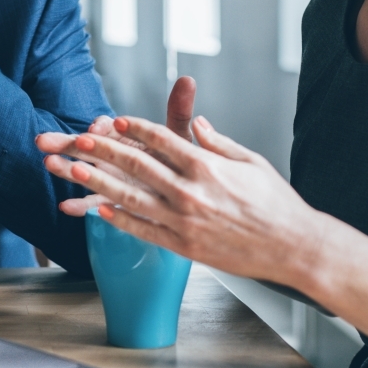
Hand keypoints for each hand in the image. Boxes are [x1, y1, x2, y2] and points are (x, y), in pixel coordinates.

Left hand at [38, 114, 325, 287]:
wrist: (293, 247)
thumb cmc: (275, 203)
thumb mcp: (250, 161)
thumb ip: (218, 142)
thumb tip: (197, 123)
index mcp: (207, 165)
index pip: (162, 140)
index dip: (135, 128)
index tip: (115, 120)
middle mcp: (191, 191)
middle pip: (138, 165)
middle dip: (104, 150)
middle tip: (78, 139)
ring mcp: (184, 221)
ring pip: (132, 198)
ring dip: (99, 183)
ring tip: (75, 171)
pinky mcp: (184, 246)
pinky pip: (145, 231)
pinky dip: (120, 220)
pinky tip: (99, 211)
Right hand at [52, 76, 196, 216]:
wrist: (181, 190)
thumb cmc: (177, 159)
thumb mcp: (178, 136)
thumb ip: (178, 111)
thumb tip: (187, 80)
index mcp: (124, 136)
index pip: (107, 127)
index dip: (100, 126)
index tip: (97, 127)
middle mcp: (112, 154)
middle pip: (85, 146)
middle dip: (66, 142)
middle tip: (44, 140)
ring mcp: (109, 177)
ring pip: (83, 172)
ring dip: (65, 169)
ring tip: (49, 164)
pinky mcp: (110, 199)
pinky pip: (92, 203)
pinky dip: (79, 205)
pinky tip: (66, 207)